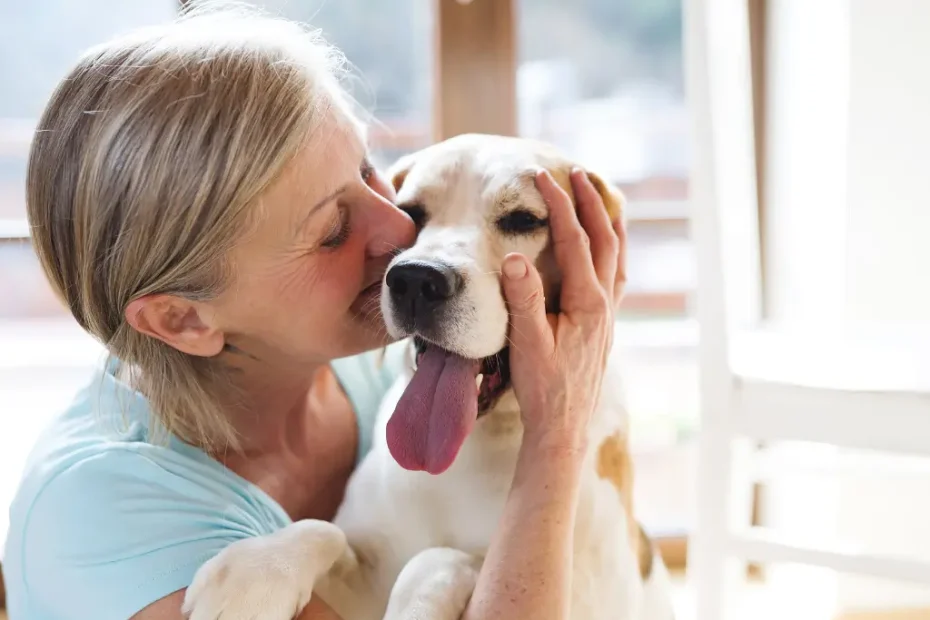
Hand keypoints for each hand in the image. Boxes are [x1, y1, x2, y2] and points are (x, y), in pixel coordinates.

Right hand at [501, 169, 623, 454]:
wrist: (563, 428)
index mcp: (587, 303)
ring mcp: (608, 315)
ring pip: (616, 256)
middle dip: (590, 202)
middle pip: (604, 240)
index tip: (541, 178)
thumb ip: (523, 300)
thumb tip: (514, 257)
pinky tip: (607, 249)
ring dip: (608, 223)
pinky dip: (613, 251)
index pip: (574, 241)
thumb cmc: (543, 389)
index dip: (558, 206)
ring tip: (601, 197)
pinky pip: (616, 275)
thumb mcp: (526, 344)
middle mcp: (604, 304)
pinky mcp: (604, 325)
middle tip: (577, 172)